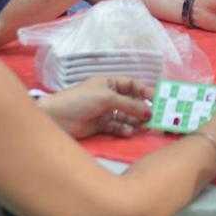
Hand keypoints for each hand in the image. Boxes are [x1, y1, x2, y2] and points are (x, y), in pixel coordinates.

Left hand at [38, 76, 152, 138]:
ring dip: (135, 121)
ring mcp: (104, 111)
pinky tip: (128, 132)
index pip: (132, 85)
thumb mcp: (106, 98)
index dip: (145, 91)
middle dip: (142, 109)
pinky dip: (124, 130)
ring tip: (144, 128)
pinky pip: (117, 127)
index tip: (159, 100)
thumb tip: (149, 112)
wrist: (56, 117)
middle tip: (155, 118)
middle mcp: (108, 96)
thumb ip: (129, 104)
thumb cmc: (79, 100)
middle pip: (131, 101)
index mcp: (109, 83)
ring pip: (126, 116)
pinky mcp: (100, 126)